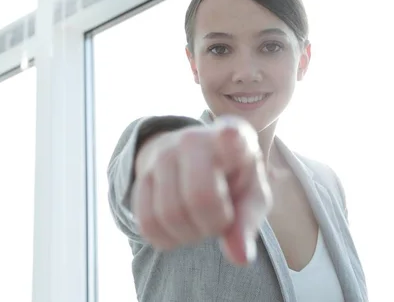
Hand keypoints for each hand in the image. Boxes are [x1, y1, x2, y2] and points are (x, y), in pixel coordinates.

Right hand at [131, 116, 272, 265]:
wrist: (199, 162)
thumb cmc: (235, 181)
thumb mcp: (252, 197)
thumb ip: (247, 224)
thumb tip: (239, 258)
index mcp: (235, 138)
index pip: (231, 136)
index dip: (231, 137)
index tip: (231, 135)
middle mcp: (194, 139)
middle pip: (199, 198)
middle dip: (213, 225)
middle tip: (221, 220)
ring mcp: (163, 154)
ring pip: (169, 214)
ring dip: (189, 235)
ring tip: (201, 222)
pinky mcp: (141, 176)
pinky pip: (147, 224)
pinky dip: (167, 240)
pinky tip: (182, 228)